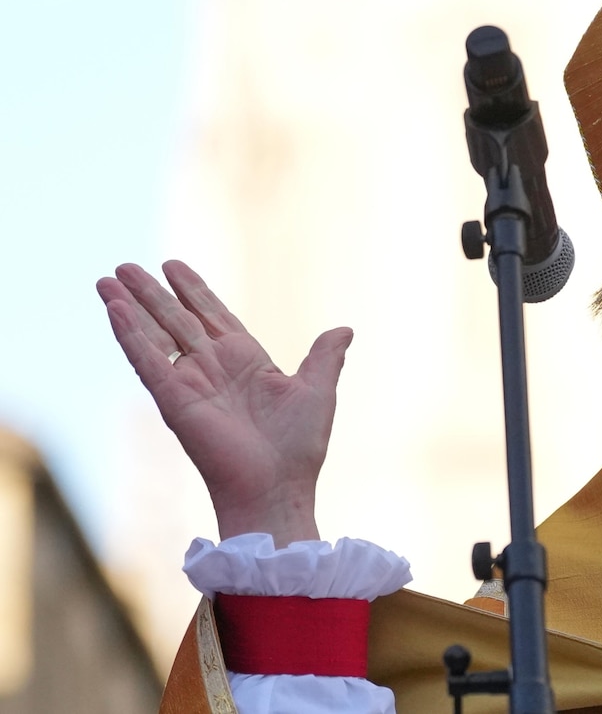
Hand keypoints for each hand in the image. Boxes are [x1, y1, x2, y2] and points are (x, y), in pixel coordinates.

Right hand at [97, 260, 352, 545]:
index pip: (212, 315)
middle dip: (151, 292)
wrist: (277, 486)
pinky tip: (114, 308)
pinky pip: (147, 360)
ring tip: (108, 277)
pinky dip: (129, 334)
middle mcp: (213, 367)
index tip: (172, 265)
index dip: (192, 290)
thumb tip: (344, 329)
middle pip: (176, 318)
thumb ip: (325, 357)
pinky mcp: (174, 399)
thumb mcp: (317, 391)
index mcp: (245, 361)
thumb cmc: (298, 446)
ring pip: (154, 333)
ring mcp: (190, 382)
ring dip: (130, 306)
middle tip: (124, 265)